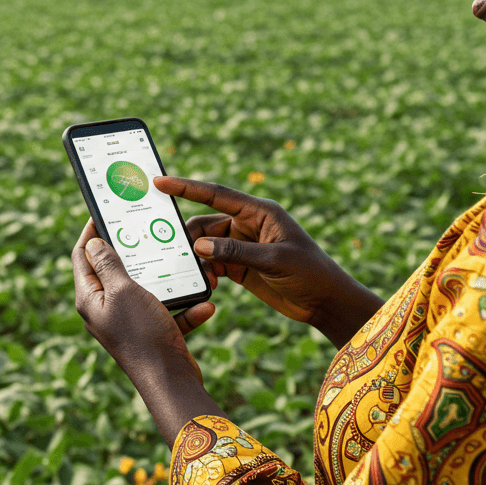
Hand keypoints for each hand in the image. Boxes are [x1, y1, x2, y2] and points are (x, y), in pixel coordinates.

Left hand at [71, 220, 223, 445]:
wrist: (169, 382)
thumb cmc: (142, 335)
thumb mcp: (123, 291)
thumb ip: (108, 264)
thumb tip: (93, 242)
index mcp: (90, 299)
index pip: (82, 257)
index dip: (91, 232)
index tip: (104, 211)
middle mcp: (106, 310)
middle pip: (116, 271)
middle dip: (137, 252)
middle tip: (151, 231)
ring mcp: (130, 323)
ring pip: (149, 290)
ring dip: (170, 280)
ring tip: (187, 265)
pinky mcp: (153, 334)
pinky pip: (171, 313)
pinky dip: (187, 308)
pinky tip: (205, 304)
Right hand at [154, 176, 384, 346]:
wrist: (325, 302)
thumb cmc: (309, 273)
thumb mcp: (274, 260)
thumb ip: (236, 253)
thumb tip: (199, 246)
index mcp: (260, 212)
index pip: (217, 194)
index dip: (187, 187)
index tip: (160, 182)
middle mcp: (248, 225)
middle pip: (206, 224)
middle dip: (189, 237)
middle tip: (174, 253)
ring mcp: (243, 246)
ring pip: (206, 246)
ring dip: (197, 259)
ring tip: (197, 276)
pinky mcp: (240, 267)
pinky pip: (213, 263)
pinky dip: (205, 272)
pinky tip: (206, 285)